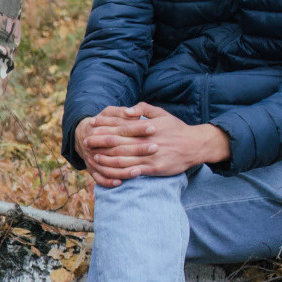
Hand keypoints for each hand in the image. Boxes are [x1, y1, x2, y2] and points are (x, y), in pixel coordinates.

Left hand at [76, 103, 228, 187]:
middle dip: (100, 142)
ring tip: (95, 157)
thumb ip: (143, 108)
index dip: (104, 126)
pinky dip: (122, 172)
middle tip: (86, 142)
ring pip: (124, 159)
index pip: (120, 126)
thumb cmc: (176, 128)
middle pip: (118, 142)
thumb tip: (126, 110)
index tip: (92, 126)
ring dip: (107, 159)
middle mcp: (146, 142)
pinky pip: (135, 172)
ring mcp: (150, 156)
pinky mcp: (155, 168)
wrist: (195, 145)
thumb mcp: (161, 113)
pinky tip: (111, 172)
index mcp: (146, 128)